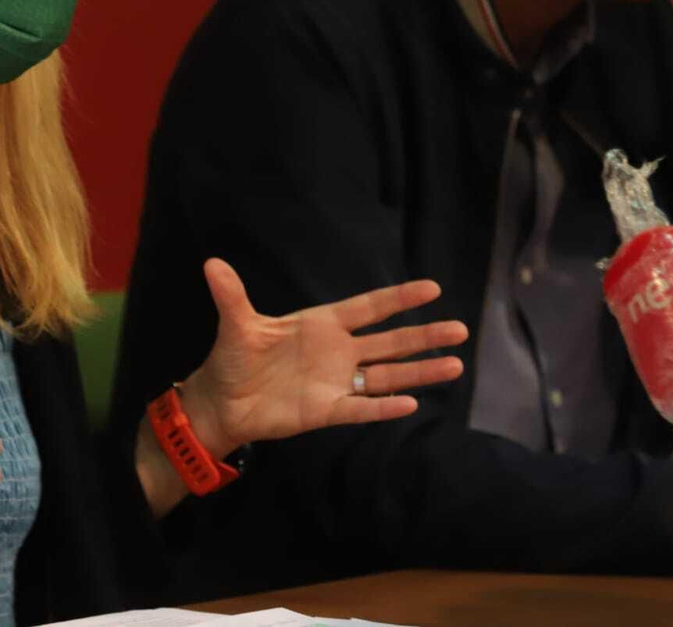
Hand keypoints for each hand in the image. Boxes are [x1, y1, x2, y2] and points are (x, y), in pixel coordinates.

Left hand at [177, 259, 467, 457]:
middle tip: (461, 330)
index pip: (368, 308)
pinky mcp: (328, 410)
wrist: (222, 402)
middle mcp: (337, 351)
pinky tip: (412, 404)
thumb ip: (231, 295)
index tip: (432, 288)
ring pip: (386, 375)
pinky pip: (363, 408)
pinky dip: (384, 407)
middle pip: (390, 342)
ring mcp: (336, 381)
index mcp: (322, 324)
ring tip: (454, 365)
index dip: (398, 299)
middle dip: (424, 336)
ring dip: (419, 371)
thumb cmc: (233, 358)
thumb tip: (211, 263)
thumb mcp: (235, 325)